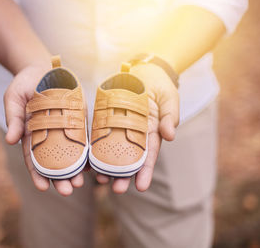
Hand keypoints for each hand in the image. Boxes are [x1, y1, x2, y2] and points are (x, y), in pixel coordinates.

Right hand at [4, 65, 84, 195]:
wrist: (43, 67)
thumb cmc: (24, 82)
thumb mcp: (14, 97)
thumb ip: (14, 118)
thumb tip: (10, 140)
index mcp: (31, 134)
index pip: (34, 159)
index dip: (38, 174)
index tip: (43, 188)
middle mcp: (48, 135)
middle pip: (55, 161)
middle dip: (61, 177)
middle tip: (68, 191)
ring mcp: (65, 127)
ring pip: (71, 153)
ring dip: (76, 169)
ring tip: (82, 183)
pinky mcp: (78, 118)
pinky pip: (85, 137)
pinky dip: (89, 150)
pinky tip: (94, 163)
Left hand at [96, 63, 179, 192]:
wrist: (144, 69)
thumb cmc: (160, 85)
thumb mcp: (169, 99)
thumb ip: (170, 117)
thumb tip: (170, 136)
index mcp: (153, 132)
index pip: (149, 155)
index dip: (145, 171)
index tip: (141, 187)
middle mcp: (136, 133)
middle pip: (129, 158)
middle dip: (124, 175)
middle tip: (116, 189)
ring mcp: (121, 126)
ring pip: (113, 149)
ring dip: (107, 165)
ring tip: (99, 179)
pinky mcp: (109, 116)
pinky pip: (101, 132)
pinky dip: (96, 146)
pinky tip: (89, 159)